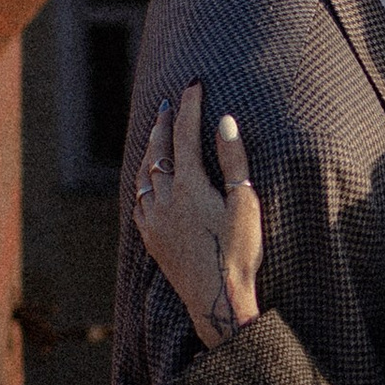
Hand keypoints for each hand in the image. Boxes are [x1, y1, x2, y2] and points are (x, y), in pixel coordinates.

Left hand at [134, 84, 264, 347]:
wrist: (217, 300)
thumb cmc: (239, 253)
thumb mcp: (245, 204)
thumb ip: (233, 161)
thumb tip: (224, 121)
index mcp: (189, 186)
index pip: (185, 134)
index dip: (189, 107)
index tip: (194, 84)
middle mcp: (164, 199)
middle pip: (159, 150)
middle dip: (163, 124)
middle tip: (168, 104)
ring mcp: (153, 220)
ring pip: (143, 175)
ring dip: (150, 151)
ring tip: (155, 136)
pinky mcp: (151, 239)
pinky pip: (139, 201)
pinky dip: (142, 181)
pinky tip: (147, 182)